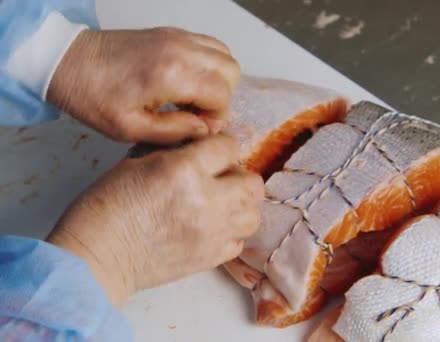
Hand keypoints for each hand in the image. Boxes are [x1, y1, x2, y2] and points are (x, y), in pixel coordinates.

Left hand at [47, 28, 239, 143]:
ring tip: (193, 99)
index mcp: (171, 75)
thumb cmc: (93, 96)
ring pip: (225, 56)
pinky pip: (210, 45)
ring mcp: (178, 37)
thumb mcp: (130, 129)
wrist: (68, 61)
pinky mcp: (172, 33)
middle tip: (197, 114)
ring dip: (217, 80)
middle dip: (222, 98)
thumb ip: (175, 132)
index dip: (218, 118)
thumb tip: (204, 130)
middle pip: (231, 72)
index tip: (199, 128)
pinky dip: (209, 65)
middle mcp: (180, 50)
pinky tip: (188, 83)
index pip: (222, 95)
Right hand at [47, 135, 263, 307]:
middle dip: (239, 175)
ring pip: (254, 214)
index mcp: (184, 169)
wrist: (97, 257)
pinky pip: (240, 241)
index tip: (214, 151)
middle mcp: (207, 200)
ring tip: (223, 204)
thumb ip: (174, 150)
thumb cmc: (107, 206)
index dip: (222, 145)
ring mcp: (213, 232)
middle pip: (252, 182)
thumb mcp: (136, 161)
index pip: (228, 146)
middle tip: (222, 178)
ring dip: (242, 205)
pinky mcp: (211, 257)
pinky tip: (214, 227)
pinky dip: (232, 233)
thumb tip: (199, 144)